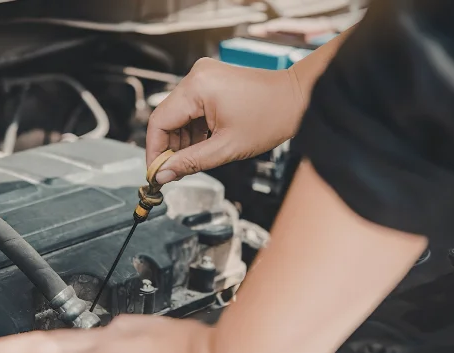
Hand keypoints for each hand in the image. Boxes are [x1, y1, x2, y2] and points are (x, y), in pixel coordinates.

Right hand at [146, 57, 304, 183]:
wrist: (299, 98)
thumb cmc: (271, 117)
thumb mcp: (226, 148)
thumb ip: (190, 162)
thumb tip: (163, 175)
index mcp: (197, 87)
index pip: (158, 122)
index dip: (154, 151)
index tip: (155, 173)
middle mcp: (196, 76)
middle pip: (167, 118)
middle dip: (169, 148)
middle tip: (172, 173)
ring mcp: (204, 77)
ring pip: (179, 115)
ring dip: (182, 140)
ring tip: (192, 161)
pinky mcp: (211, 82)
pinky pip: (192, 109)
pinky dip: (193, 130)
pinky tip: (202, 146)